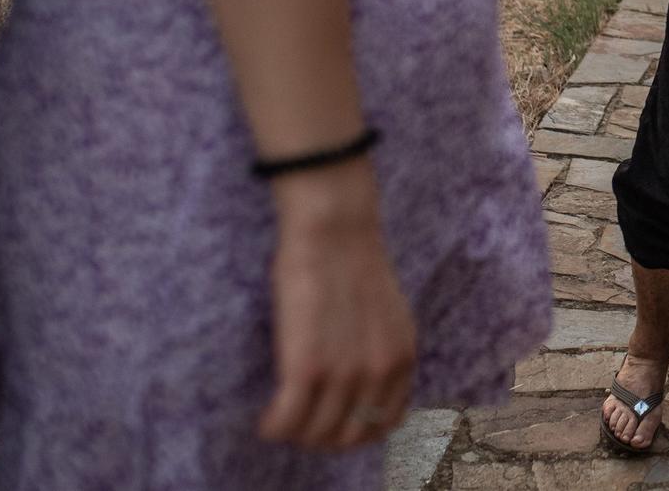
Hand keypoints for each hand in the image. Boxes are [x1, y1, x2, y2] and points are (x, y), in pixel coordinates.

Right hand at [259, 163, 416, 449]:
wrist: (335, 229)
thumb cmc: (353, 263)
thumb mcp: (388, 316)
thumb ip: (383, 354)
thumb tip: (362, 392)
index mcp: (403, 359)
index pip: (383, 425)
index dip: (353, 432)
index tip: (331, 423)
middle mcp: (380, 372)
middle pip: (348, 437)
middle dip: (321, 437)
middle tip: (300, 421)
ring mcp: (345, 372)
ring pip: (315, 435)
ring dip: (294, 433)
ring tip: (280, 417)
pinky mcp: (307, 367)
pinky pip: (287, 421)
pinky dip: (273, 427)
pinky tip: (265, 420)